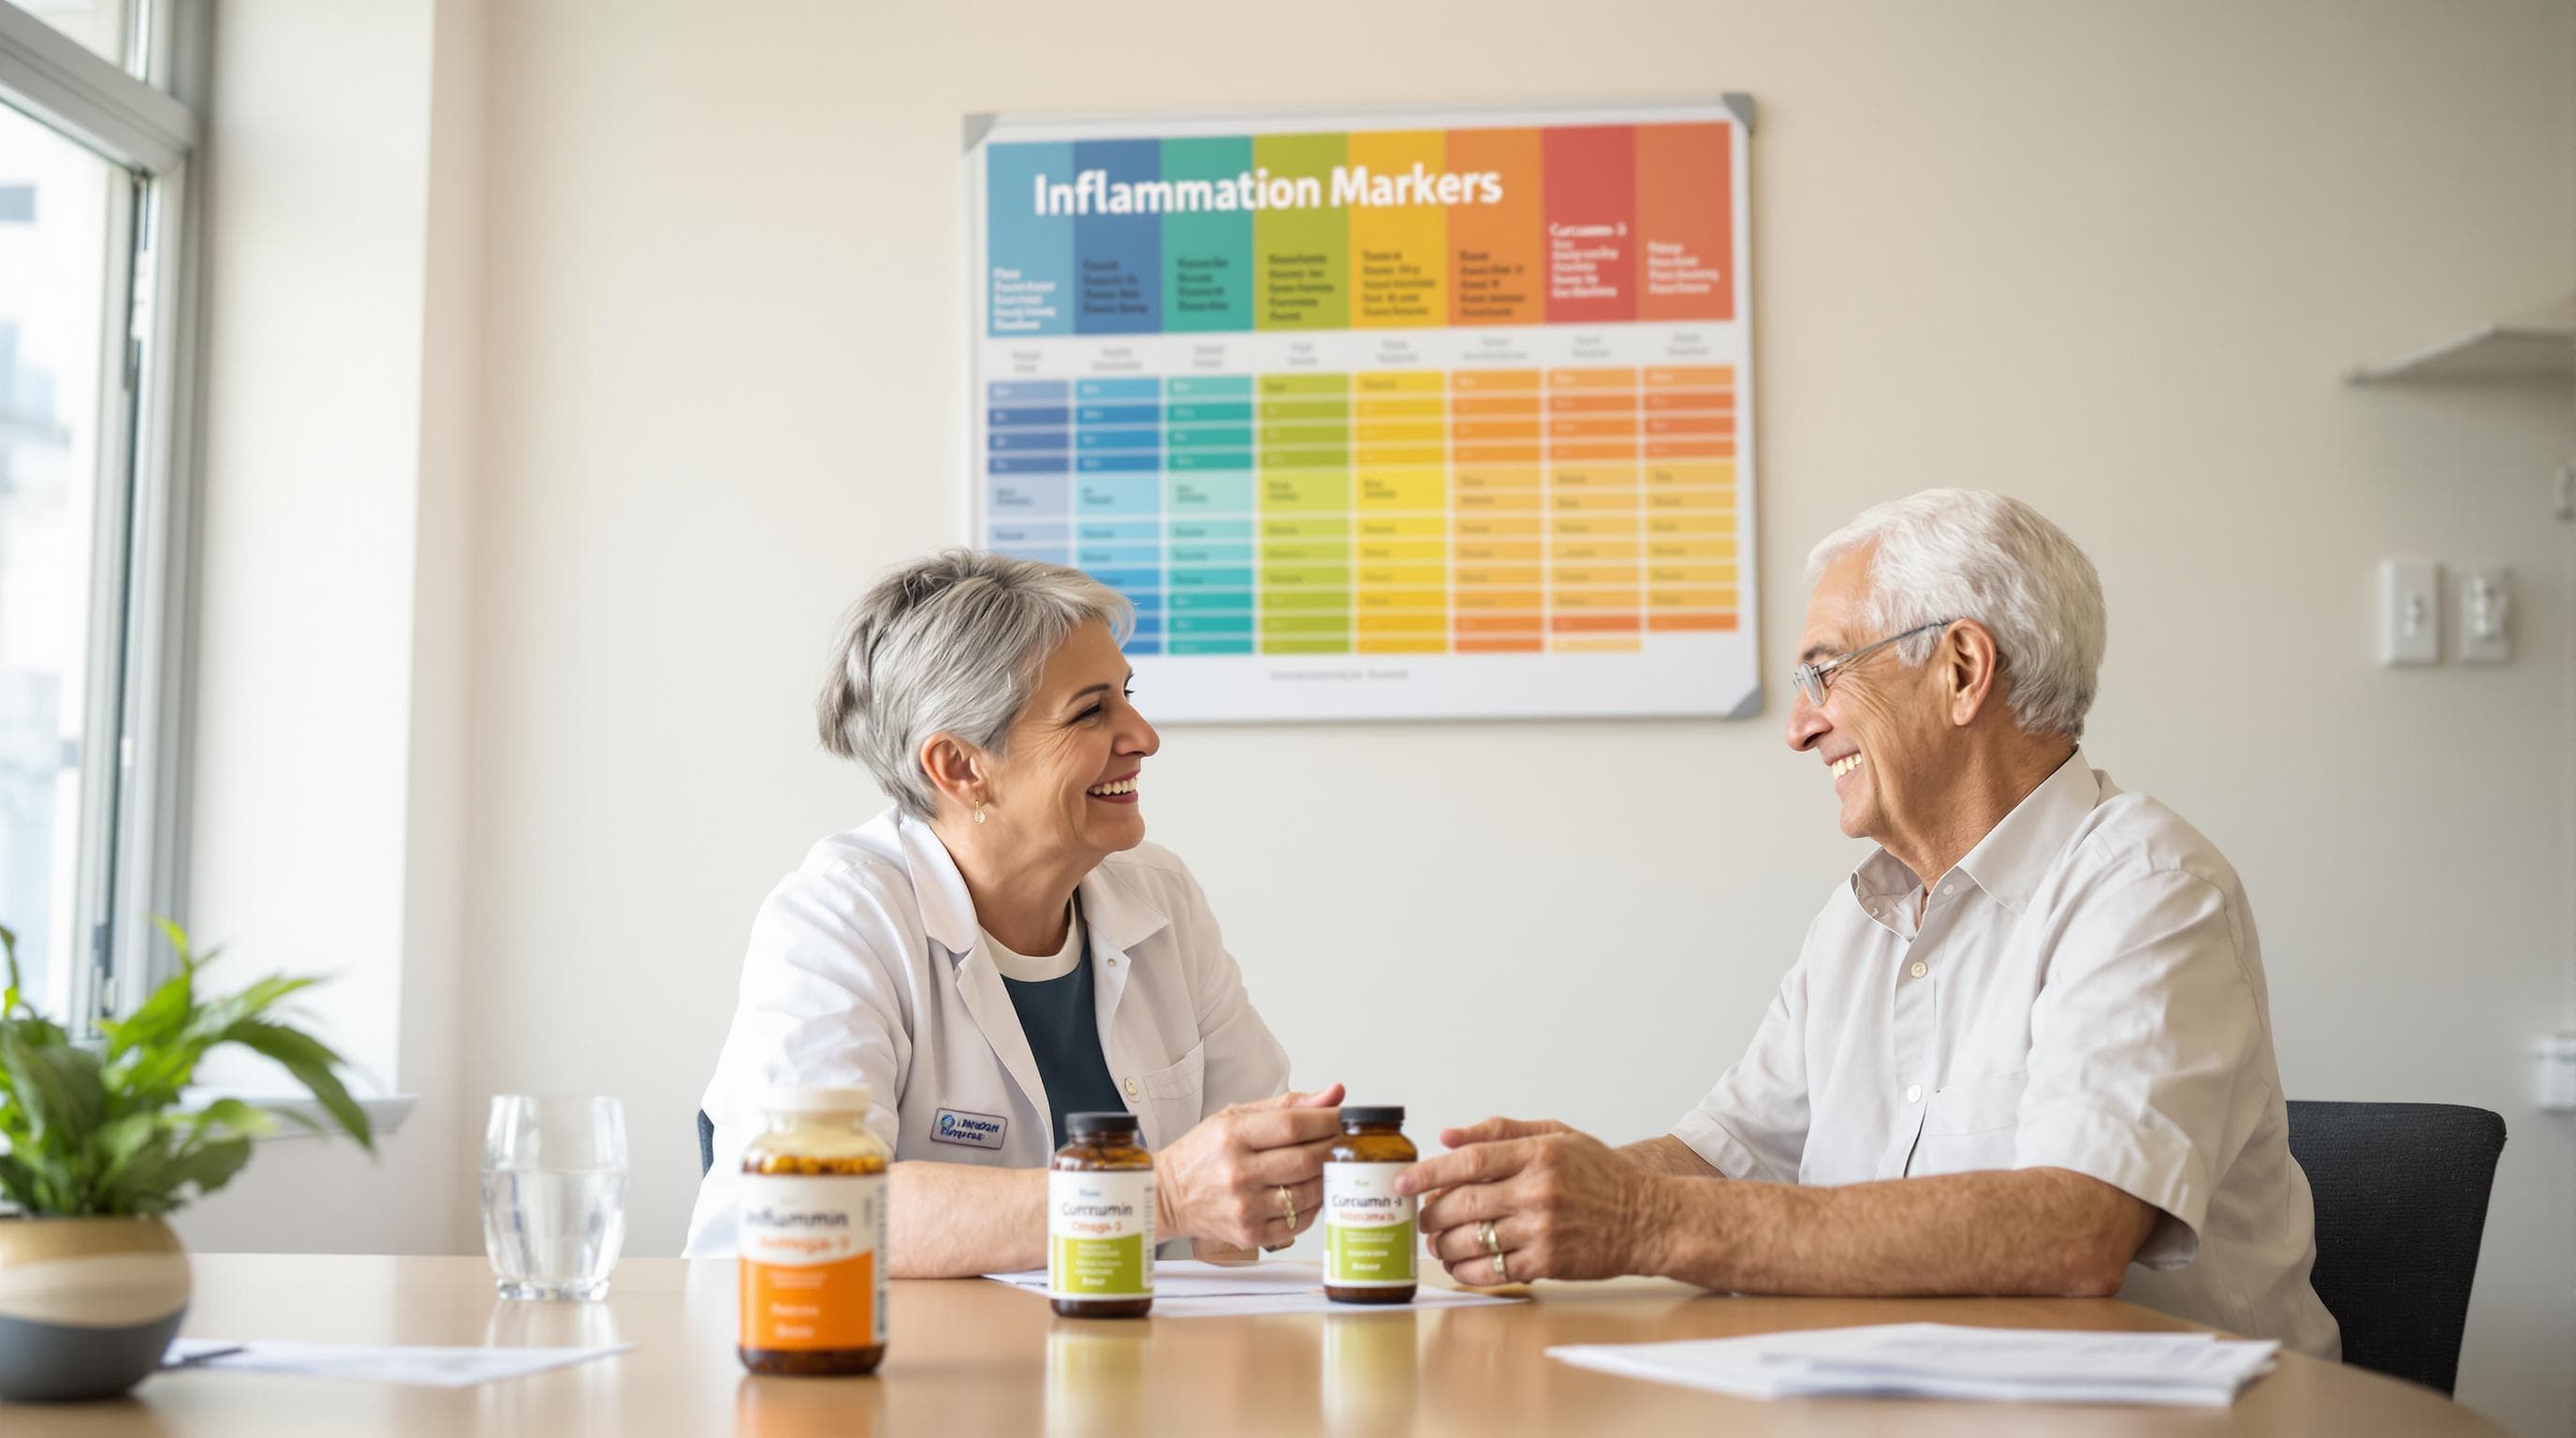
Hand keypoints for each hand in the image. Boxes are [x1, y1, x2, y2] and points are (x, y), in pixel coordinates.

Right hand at [1154, 1084, 1344, 1249]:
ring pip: (1307, 1193)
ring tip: (1323, 1167)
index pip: (1293, 1125)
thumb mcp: (1236, 1116)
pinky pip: (1298, 1222)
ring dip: (1325, 1179)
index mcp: (1233, 1135)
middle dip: (1331, 1148)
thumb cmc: (1202, 1153)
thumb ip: (1287, 1105)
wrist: (1168, 1195)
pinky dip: (1312, 1207)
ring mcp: (1244, 1206)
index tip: (1341, 1118)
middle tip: (1338, 1142)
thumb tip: (1334, 1094)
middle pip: (1305, 1160)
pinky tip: (1307, 1194)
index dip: (1327, 1120)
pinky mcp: (1250, 1233)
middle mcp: (1238, 1172)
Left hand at [1396, 1116, 1670, 1283]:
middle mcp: (1537, 1190)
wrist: (1646, 1219)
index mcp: (1538, 1153)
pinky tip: (1457, 1266)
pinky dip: (1467, 1271)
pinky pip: (1493, 1270)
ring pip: (1473, 1240)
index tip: (1402, 1182)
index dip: (1428, 1172)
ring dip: (1443, 1245)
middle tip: (1419, 1217)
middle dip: (1430, 1214)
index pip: (1469, 1161)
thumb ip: (1501, 1131)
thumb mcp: (1558, 1135)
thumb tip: (1448, 1137)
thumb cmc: (1601, 1175)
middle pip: (1463, 1203)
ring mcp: (1542, 1229)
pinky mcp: (1548, 1263)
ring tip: (1436, 1243)